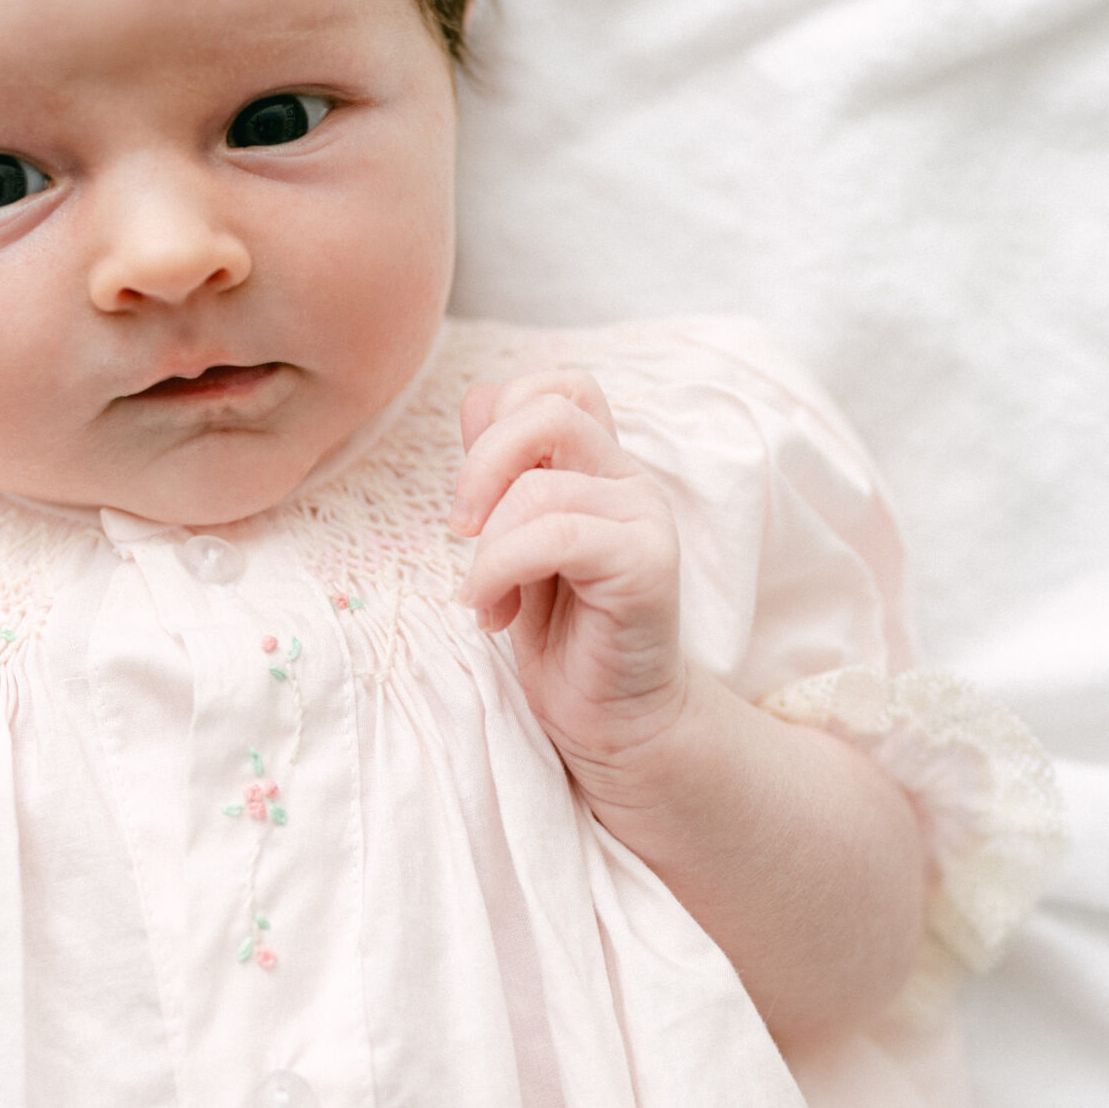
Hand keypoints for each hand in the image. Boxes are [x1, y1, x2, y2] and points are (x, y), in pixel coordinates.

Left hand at [451, 371, 688, 803]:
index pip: (558, 387)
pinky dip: (500, 571)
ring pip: (538, 487)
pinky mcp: (648, 564)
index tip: (475, 499)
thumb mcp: (513, 542)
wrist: (610, 720)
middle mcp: (629, 479)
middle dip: (481, 466)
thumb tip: (479, 397)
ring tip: (487, 600)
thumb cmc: (561, 634)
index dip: (499, 422)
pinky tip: (495, 615)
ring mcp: (645, 518)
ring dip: (487, 549)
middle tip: (460, 530)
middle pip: (548, 410)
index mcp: (600, 466)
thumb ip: (503, 471)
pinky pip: (555, 535)